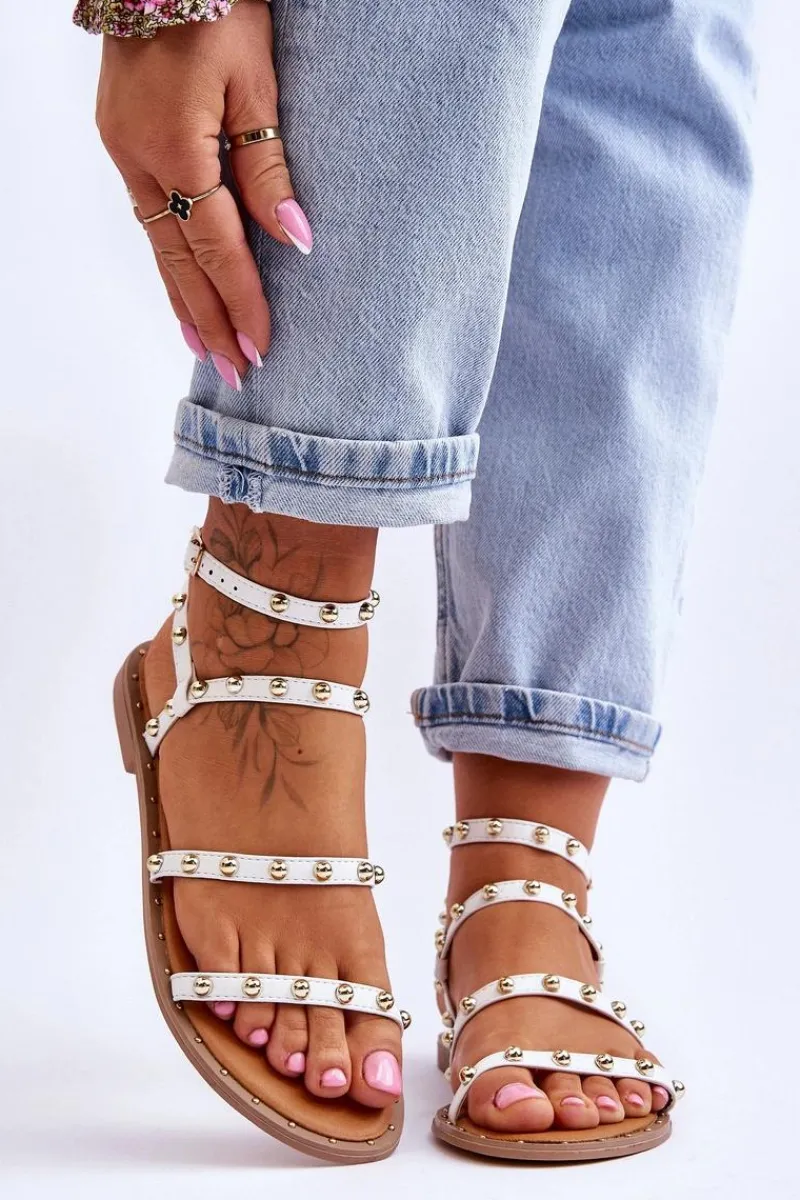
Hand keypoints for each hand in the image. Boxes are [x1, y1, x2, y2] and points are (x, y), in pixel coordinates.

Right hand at [95, 0, 311, 388]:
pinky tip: (181, 285)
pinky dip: (168, 260)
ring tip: (206, 348)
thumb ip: (269, 167)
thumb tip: (293, 239)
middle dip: (209, 320)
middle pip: (179, 261)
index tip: (261, 346)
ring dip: (183, 300)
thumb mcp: (256, 83)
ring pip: (157, 245)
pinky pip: (149, 218)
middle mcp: (140, 160)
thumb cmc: (217, 6)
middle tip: (235, 371)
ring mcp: (124, 152)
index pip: (216, 247)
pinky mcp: (122, 141)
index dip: (240, 300)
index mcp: (176, 148)